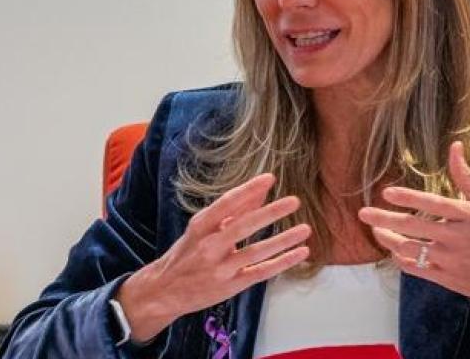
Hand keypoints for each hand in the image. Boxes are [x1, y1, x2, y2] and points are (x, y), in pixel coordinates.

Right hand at [116, 173, 310, 341]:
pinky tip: (300, 253)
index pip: (226, 203)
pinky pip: (261, 272)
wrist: (163, 291)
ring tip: (305, 228)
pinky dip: (282, 262)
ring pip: (255, 252)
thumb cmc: (188, 253)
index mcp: (201, 226)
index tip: (269, 178)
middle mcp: (209, 246)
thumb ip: (234, 210)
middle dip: (270, 213)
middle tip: (294, 201)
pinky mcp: (230, 286)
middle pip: (242, 226)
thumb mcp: (204, 228)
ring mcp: (220, 268)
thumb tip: (261, 190)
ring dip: (283, 240)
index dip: (248, 190)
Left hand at [357, 142, 469, 333]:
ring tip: (377, 230)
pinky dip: (401, 260)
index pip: (433, 203)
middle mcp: (457, 237)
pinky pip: (416, 269)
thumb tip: (454, 146)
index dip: (408, 197)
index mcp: (468, 215)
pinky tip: (394, 251)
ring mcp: (451, 260)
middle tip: (363, 213)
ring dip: (388, 240)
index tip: (386, 193)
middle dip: (384, 219)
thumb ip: (466, 176)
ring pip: (410, 249)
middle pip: (413, 227)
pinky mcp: (447, 278)